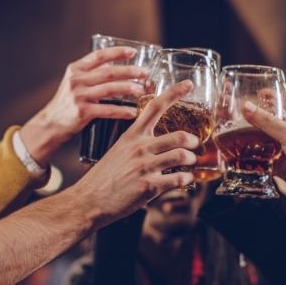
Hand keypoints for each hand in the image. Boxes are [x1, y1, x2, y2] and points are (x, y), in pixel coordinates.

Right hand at [20, 47, 147, 165]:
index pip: (99, 55)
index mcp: (76, 69)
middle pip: (109, 72)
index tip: (133, 52)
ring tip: (142, 90)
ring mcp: (79, 96)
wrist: (51, 123)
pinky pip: (108, 110)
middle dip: (130, 71)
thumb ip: (91, 73)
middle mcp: (77, 80)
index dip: (117, 52)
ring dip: (129, 89)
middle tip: (144, 73)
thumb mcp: (74, 82)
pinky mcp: (83, 112)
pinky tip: (132, 111)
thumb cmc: (67, 102)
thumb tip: (114, 63)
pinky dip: (122, 110)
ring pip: (110, 89)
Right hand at [71, 80, 198, 226]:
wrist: (89, 200)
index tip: (189, 84)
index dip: (174, 93)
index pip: (154, 107)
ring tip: (191, 163)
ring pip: (182, 156)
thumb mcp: (118, 151)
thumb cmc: (104, 177)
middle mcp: (139, 148)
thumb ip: (137, 144)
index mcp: (131, 136)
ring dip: (192, 160)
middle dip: (194, 142)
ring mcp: (144, 167)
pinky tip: (185, 180)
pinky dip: (187, 179)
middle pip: (179, 136)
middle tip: (196, 146)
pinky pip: (178, 178)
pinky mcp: (149, 186)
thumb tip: (159, 145)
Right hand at [242, 93, 285, 207]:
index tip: (259, 92)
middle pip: (273, 122)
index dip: (275, 95)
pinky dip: (255, 162)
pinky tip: (243, 161)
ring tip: (234, 138)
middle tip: (238, 117)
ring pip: (267, 143)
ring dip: (253, 142)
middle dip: (258, 120)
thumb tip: (248, 108)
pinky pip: (265, 163)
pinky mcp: (284, 168)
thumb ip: (268, 123)